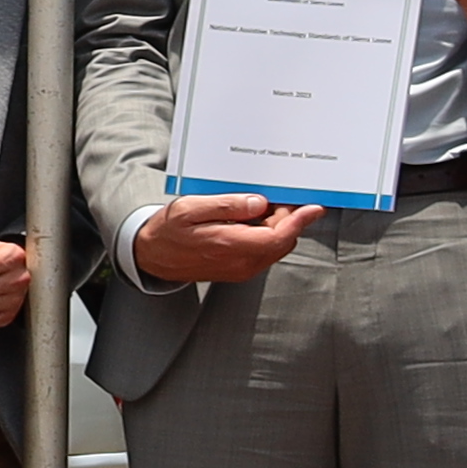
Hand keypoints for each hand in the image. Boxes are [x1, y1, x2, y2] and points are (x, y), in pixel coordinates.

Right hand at [134, 192, 303, 288]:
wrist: (152, 256)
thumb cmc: (168, 230)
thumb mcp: (190, 208)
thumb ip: (227, 205)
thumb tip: (259, 203)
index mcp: (229, 246)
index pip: (278, 236)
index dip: (299, 221)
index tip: (314, 208)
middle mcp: (240, 263)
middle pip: (282, 241)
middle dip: (286, 219)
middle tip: (273, 197)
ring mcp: (241, 269)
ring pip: (276, 246)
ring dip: (277, 227)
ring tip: (257, 207)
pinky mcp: (240, 269)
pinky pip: (265, 251)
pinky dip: (267, 235)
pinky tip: (251, 220)